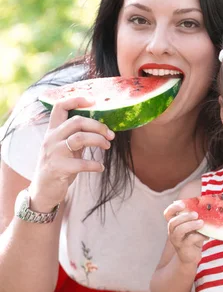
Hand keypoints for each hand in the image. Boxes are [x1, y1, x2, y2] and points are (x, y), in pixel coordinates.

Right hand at [29, 95, 114, 210]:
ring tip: (107, 146)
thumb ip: (76, 137)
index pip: (59, 107)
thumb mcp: (65, 148)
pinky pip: (81, 163)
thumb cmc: (58, 167)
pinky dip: (95, 165)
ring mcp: (54, 153)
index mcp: (53, 131)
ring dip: (98, 141)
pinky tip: (100, 168)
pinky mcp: (58, 168)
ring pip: (80, 138)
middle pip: (77, 121)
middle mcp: (51, 138)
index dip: (76, 100)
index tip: (93, 101)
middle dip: (98, 126)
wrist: (43, 191)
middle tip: (110, 134)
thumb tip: (100, 129)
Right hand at [164, 201, 205, 264]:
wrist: (191, 256)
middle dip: (184, 216)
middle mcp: (172, 232)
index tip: (183, 204)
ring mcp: (177, 240)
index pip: (167, 214)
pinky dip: (199, 236)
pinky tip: (206, 236)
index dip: (173, 208)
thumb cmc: (192, 239)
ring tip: (201, 223)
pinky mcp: (183, 248)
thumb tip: (207, 207)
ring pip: (179, 231)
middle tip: (196, 214)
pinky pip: (190, 240)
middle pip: (173, 222)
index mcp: (174, 224)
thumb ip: (196, 219)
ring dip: (191, 225)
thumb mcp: (193, 227)